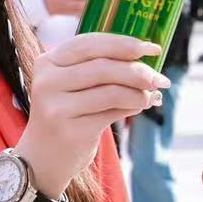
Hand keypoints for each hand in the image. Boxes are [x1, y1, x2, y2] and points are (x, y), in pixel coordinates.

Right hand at [15, 33, 165, 198]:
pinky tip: (141, 105)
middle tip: (160, 78)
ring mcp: (56, 108)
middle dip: (138, 70)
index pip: (90, 43)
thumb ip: (101, 67)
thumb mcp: (72, 84)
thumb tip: (148, 59)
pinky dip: (133, 106)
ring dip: (140, 92)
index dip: (124, 43)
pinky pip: (112, 113)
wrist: (42, 158)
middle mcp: (47, 82)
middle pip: (103, 67)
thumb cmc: (66, 114)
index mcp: (48, 62)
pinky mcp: (70, 131)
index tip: (153, 49)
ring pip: (111, 91)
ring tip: (152, 95)